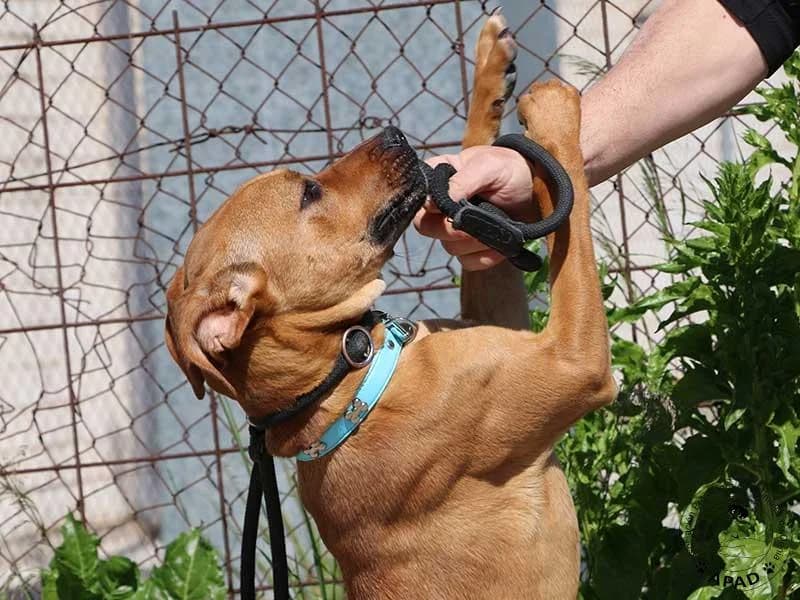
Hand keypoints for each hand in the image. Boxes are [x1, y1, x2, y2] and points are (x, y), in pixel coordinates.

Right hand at [413, 145, 533, 270]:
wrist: (537, 189)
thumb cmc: (509, 170)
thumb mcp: (488, 167)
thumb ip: (463, 181)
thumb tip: (434, 203)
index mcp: (437, 179)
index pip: (416, 198)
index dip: (430, 207)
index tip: (451, 207)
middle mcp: (439, 205)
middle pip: (425, 227)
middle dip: (453, 229)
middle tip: (478, 220)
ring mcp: (454, 228)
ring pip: (449, 248)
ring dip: (475, 241)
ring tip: (497, 225)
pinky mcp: (470, 248)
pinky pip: (468, 262)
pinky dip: (486, 256)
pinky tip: (500, 243)